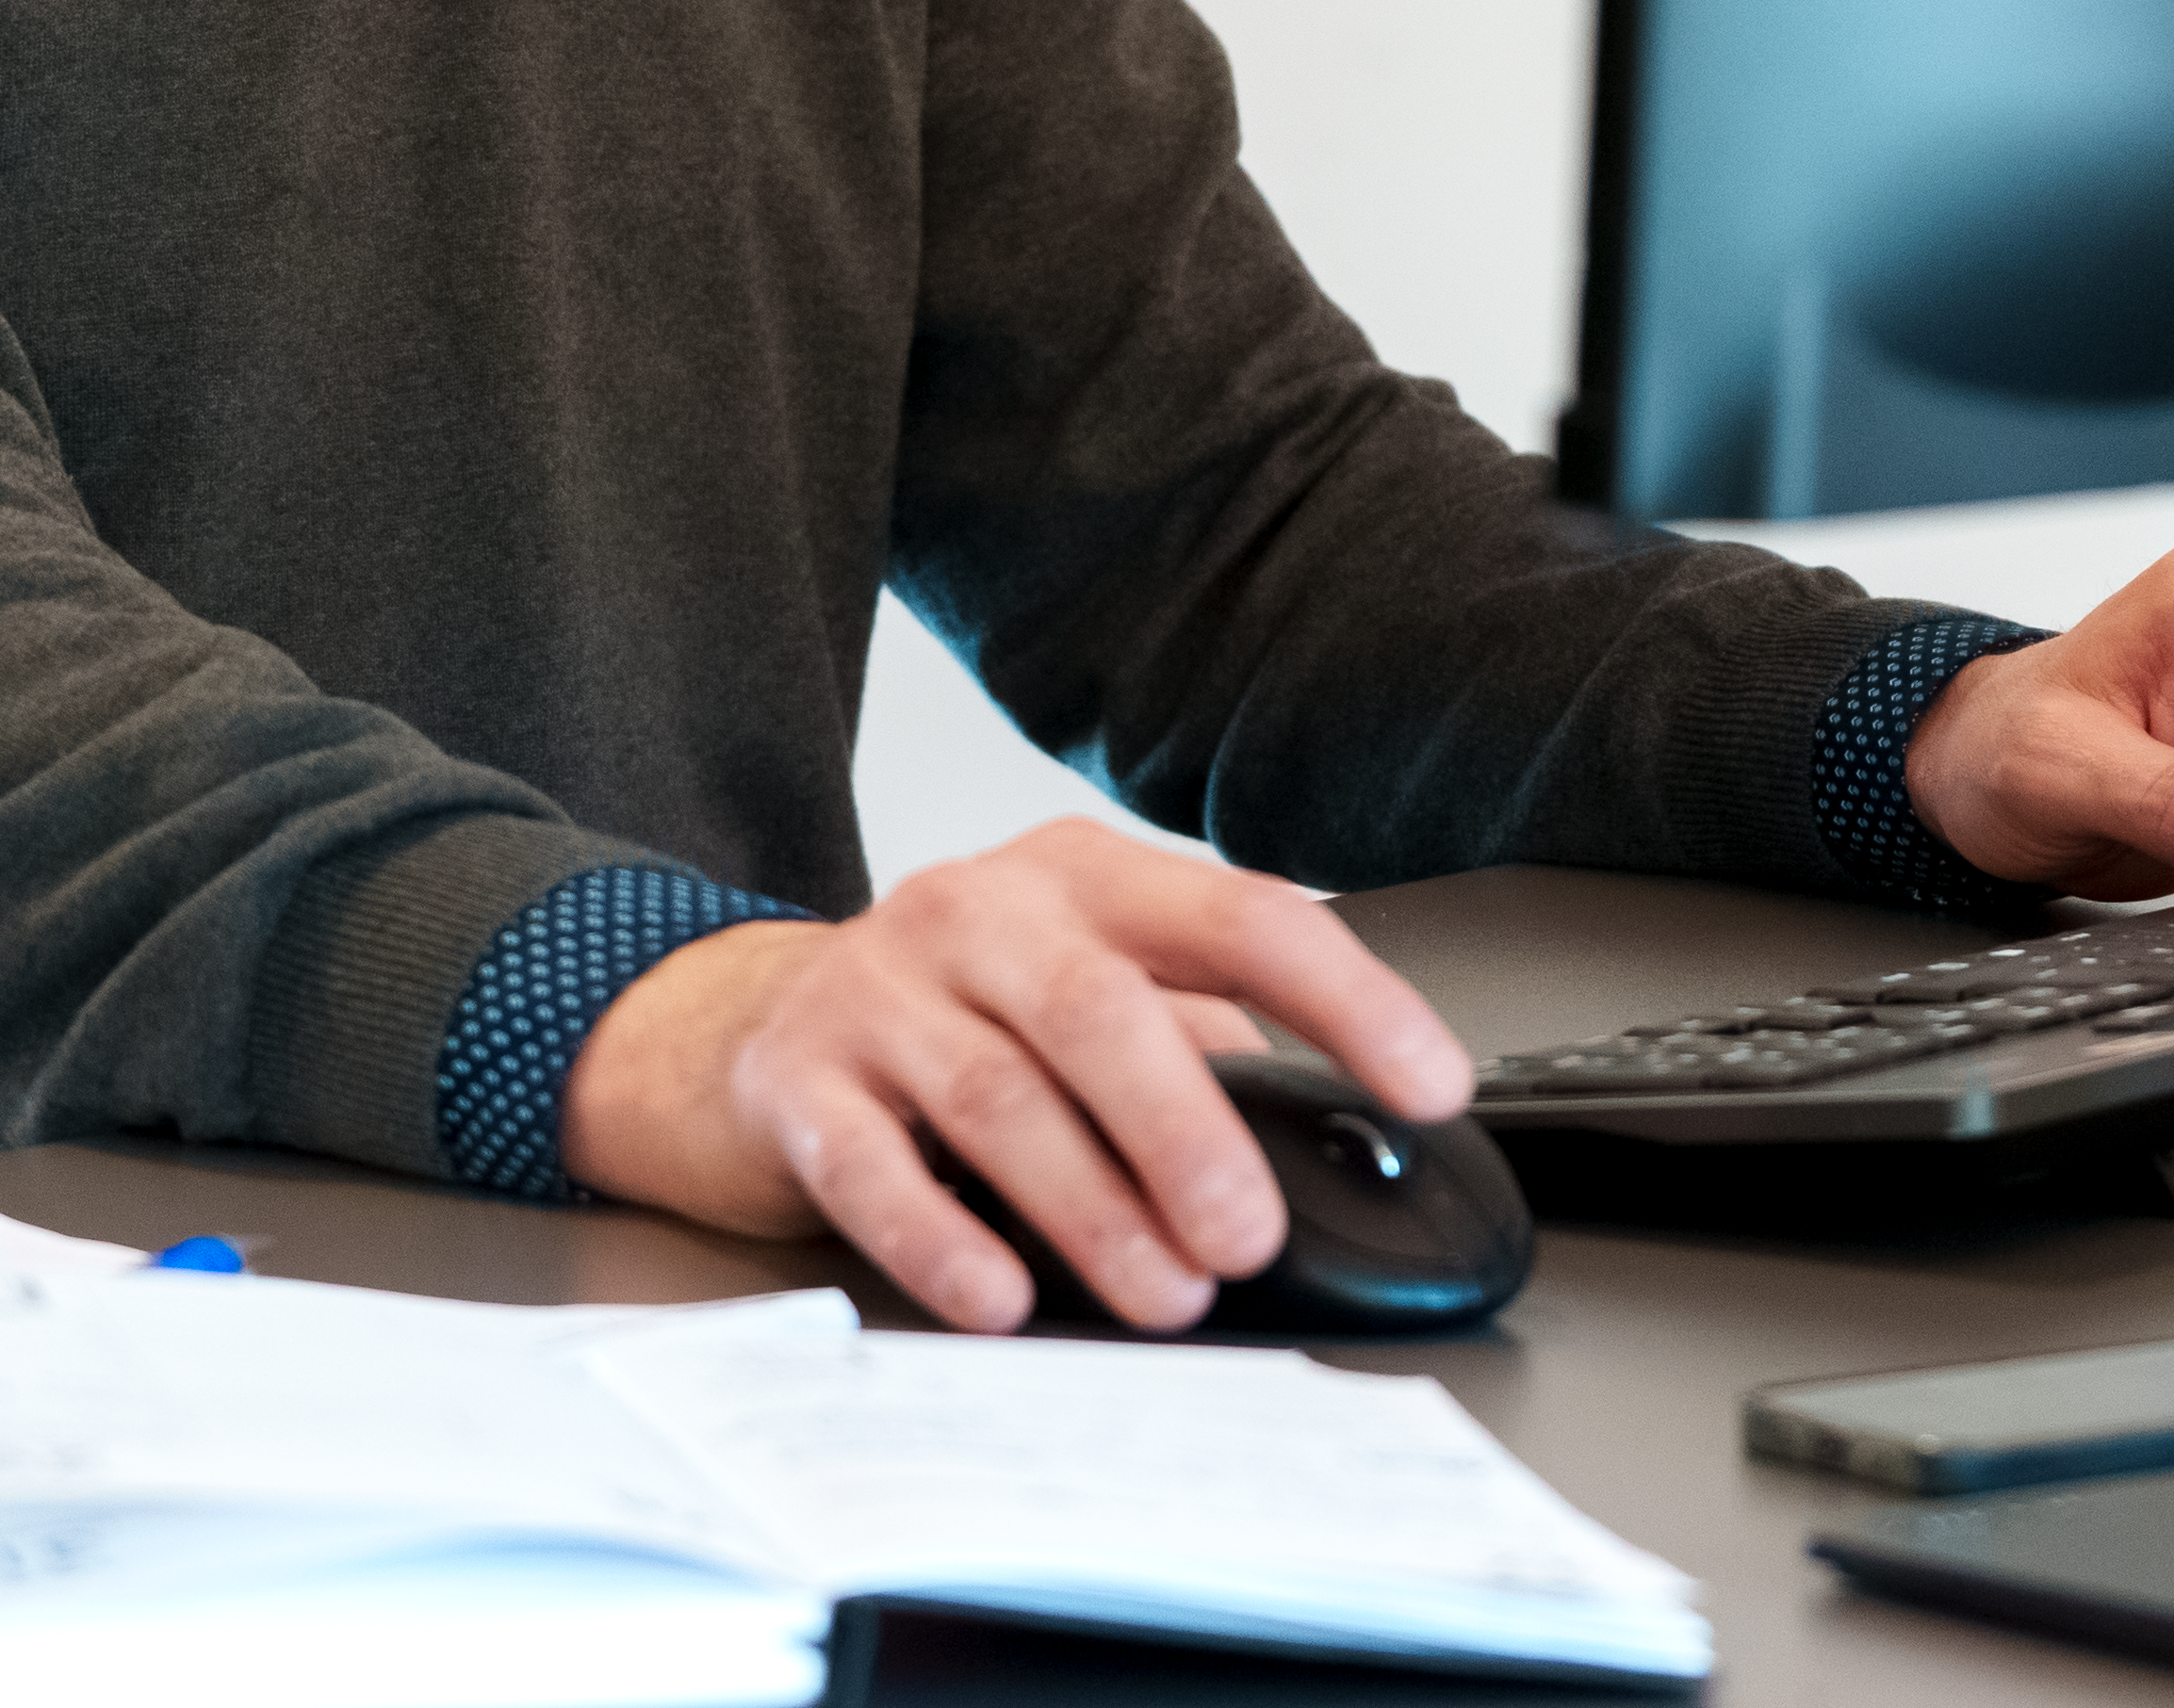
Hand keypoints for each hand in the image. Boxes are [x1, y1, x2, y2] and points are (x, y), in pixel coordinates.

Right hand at [552, 821, 1475, 1332]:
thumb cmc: (959, 1010)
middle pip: (1102, 1011)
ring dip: (1093, 1208)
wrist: (743, 1021)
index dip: (1348, 1000)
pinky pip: (872, 1167)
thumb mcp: (1086, 984)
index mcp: (1088, 878)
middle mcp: (982, 911)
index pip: (1243, 918)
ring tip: (1166, 1294)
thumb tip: (1326, 1137)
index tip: (1430, 1085)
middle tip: (1249, 1234)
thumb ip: (1198, 1040)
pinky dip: (944, 1239)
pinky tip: (1002, 1296)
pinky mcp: (798, 1081)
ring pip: (997, 1095)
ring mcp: (878, 989)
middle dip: (1188, 1132)